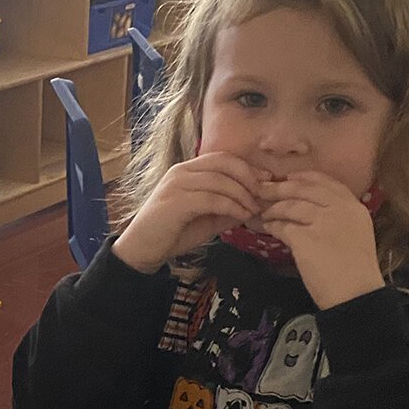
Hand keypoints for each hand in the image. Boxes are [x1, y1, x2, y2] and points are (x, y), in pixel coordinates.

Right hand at [112, 152, 264, 272]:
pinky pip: (211, 198)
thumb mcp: (207, 219)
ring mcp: (177, 184)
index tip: (267, 181)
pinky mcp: (176, 201)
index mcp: (188, 170)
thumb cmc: (173, 233)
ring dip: (242, 194)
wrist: (141, 250)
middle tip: (263, 194)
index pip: (223, 158)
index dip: (248, 167)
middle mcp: (182, 171)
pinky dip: (231, 206)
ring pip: (220, 180)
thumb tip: (255, 204)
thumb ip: (227, 208)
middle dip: (249, 176)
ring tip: (254, 209)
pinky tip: (241, 216)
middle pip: (224, 162)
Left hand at [253, 171, 383, 308]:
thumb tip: (311, 210)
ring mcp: (323, 222)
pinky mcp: (306, 239)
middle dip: (282, 188)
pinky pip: (284, 227)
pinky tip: (268, 228)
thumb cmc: (356, 270)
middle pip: (305, 189)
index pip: (328, 182)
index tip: (291, 178)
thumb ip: (338, 218)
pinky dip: (273, 226)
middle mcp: (340, 209)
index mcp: (354, 207)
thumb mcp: (355, 234)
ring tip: (264, 213)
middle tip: (264, 190)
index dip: (306, 178)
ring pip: (291, 206)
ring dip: (274, 209)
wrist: (357, 294)